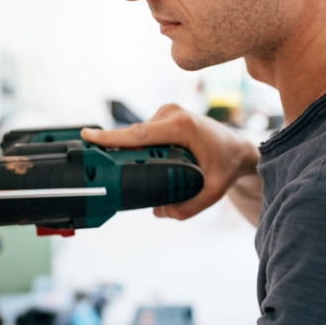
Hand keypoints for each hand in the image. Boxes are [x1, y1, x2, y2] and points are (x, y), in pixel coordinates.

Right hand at [81, 104, 259, 219]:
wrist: (237, 148)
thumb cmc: (226, 165)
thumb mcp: (213, 191)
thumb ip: (188, 206)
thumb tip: (159, 212)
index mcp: (181, 126)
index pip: (138, 133)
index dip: (111, 137)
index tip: (88, 137)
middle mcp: (171, 114)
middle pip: (135, 137)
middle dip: (126, 156)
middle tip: (125, 176)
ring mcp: (167, 112)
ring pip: (140, 137)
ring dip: (140, 154)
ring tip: (158, 170)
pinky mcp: (164, 115)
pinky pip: (145, 134)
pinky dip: (145, 149)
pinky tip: (154, 161)